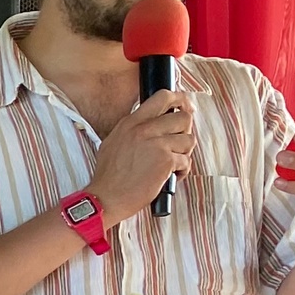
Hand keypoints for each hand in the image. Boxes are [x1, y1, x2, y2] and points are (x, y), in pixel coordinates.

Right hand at [87, 89, 194, 220]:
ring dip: (183, 154)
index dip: (180, 100)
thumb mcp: (114, 142)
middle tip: (178, 144)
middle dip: (185, 132)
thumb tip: (154, 123)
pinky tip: (169, 177)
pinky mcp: (166, 161)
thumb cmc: (110, 175)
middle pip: (183, 118)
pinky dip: (181, 171)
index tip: (185, 107)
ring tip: (170, 164)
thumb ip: (134, 129)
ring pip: (189, 140)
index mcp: (131, 123)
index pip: (162, 97)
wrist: (106, 197)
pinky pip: (186, 161)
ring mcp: (156, 144)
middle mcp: (143, 130)